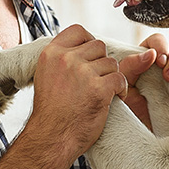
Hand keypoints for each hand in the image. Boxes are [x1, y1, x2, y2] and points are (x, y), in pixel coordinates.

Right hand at [25, 24, 127, 162]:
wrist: (52, 138)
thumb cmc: (52, 111)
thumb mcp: (47, 76)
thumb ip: (63, 59)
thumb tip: (86, 44)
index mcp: (51, 53)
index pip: (78, 31)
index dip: (89, 42)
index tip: (90, 58)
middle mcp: (66, 59)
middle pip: (99, 46)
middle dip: (101, 63)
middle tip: (96, 80)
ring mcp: (83, 73)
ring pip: (111, 63)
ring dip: (111, 77)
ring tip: (102, 92)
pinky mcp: (99, 89)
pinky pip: (120, 79)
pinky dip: (121, 89)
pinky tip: (113, 98)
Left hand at [118, 34, 168, 128]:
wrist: (134, 132)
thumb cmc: (126, 105)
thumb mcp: (123, 84)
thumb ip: (131, 65)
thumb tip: (150, 53)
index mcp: (147, 57)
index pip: (158, 40)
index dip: (161, 46)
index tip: (159, 61)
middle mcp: (165, 64)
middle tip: (168, 78)